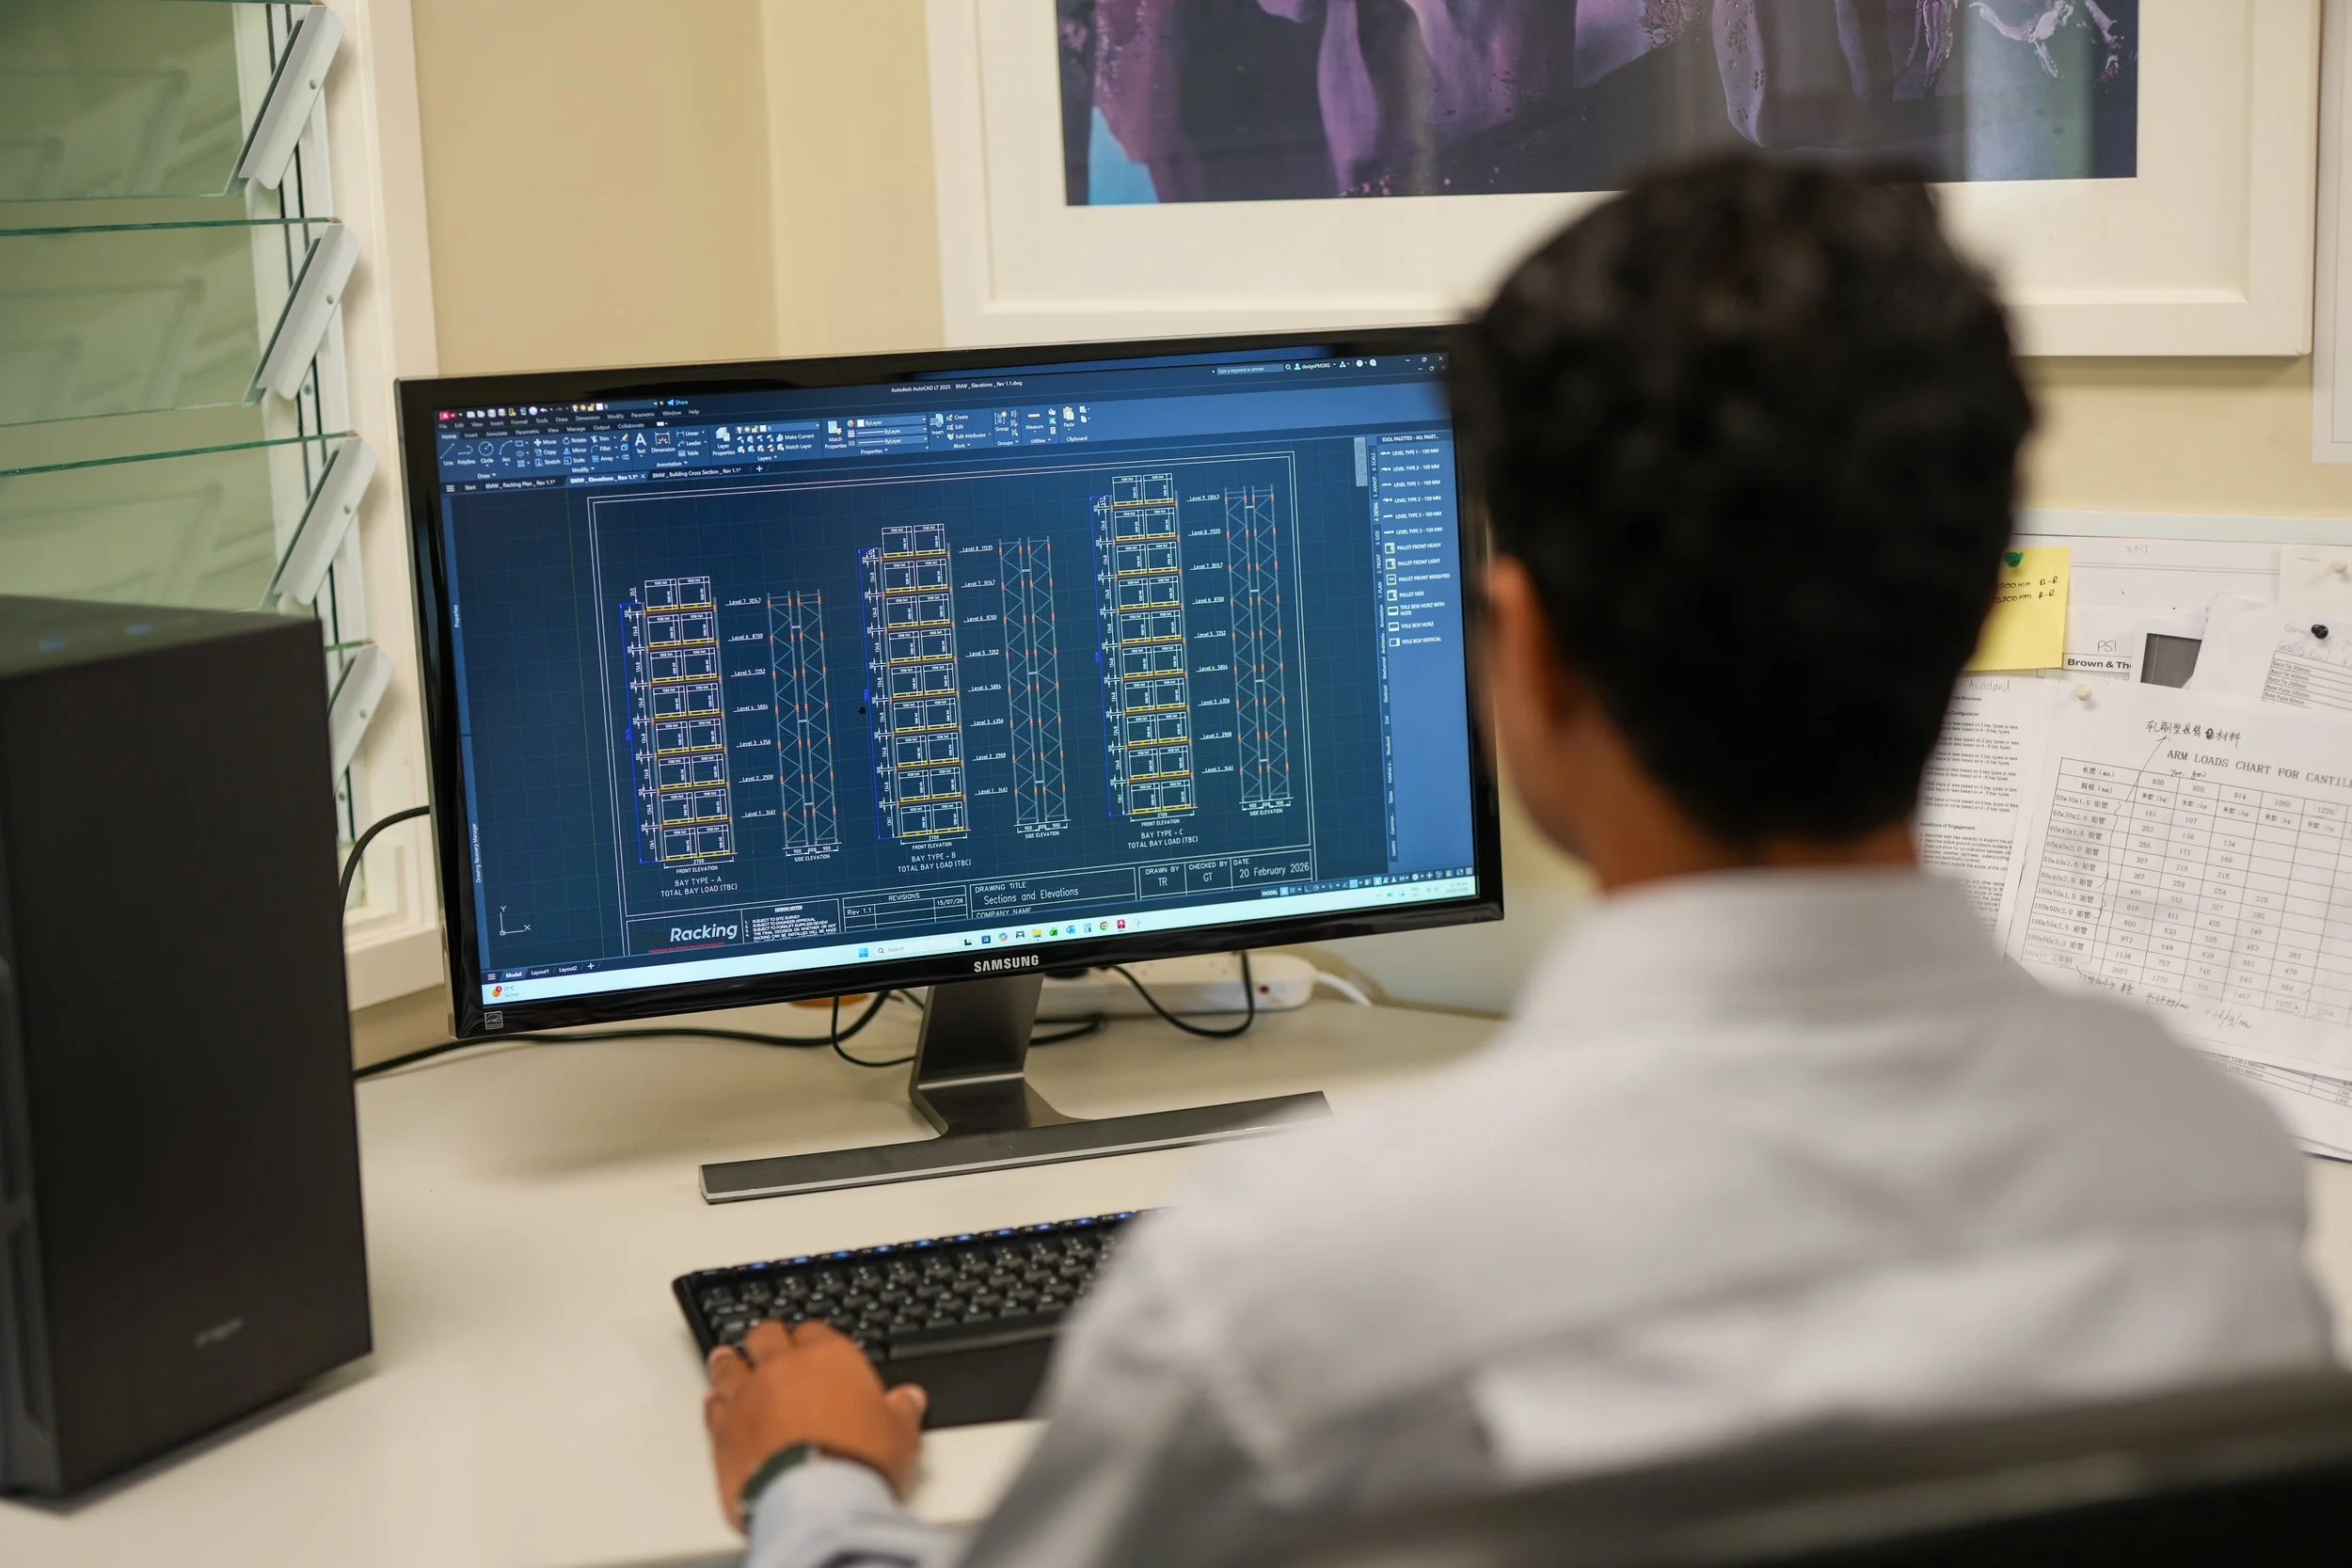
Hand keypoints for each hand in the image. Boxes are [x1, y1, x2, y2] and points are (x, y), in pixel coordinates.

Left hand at [704, 1320, 926, 1529]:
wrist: (814, 1501)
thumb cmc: (858, 1461)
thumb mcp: (899, 1435)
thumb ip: (901, 1411)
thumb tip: (910, 1399)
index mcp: (830, 1358)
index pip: (816, 1330)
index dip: (814, 1338)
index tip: (814, 1346)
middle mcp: (784, 1368)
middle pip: (766, 1334)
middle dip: (768, 1338)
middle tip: (769, 1344)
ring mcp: (748, 1396)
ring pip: (730, 1364)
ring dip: (731, 1361)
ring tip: (729, 1358)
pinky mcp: (722, 1430)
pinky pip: (713, 1405)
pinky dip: (715, 1402)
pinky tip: (716, 1402)